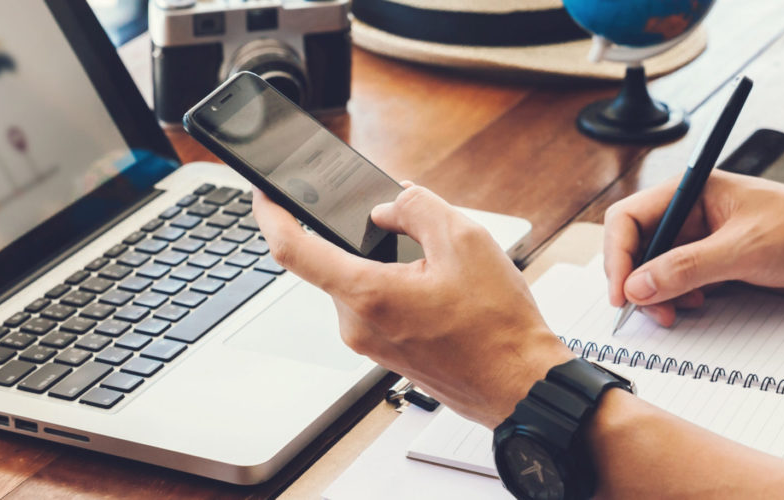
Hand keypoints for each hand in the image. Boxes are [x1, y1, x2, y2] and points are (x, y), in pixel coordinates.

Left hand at [253, 183, 572, 428]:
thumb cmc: (498, 327)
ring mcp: (367, 343)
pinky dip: (396, 286)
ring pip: (359, 281)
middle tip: (415, 232)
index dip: (270, 214)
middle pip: (337, 259)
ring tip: (441, 271)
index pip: (292, 249)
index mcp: (367, 294)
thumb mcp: (466, 240)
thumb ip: (416, 207)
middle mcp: (356, 324)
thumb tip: (387, 205)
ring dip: (388, 263)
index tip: (264, 192)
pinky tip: (439, 292)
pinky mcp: (382, 352)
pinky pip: (375, 304)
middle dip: (367, 236)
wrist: (519, 385)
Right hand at [604, 171, 783, 325]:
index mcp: (690, 192)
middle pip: (637, 246)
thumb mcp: (743, 250)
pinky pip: (680, 282)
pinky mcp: (717, 263)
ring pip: (656, 269)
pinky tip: (697, 305)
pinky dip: (678, 298)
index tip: (622, 292)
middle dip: (637, 280)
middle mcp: (691, 213)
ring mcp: (703, 239)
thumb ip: (686, 268)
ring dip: (658, 294)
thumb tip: (638, 286)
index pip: (630, 218)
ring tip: (676, 312)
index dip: (619, 255)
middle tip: (647, 311)